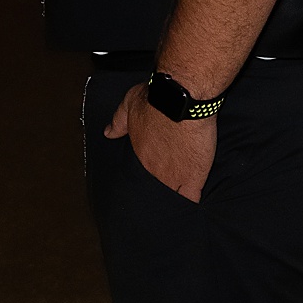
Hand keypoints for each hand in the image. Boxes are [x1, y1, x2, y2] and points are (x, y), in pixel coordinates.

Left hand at [105, 82, 215, 201]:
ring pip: (172, 197)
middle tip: (163, 194)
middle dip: (158, 192)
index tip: (150, 178)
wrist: (183, 97)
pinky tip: (192, 204)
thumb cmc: (158, 98)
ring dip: (174, 198)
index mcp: (139, 156)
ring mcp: (174, 176)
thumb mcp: (130, 104)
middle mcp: (153, 171)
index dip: (146, 179)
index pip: (139, 177)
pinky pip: (191, 197)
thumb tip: (109, 132)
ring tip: (177, 205)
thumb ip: (119, 121)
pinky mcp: (194, 175)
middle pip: (154, 190)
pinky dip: (191, 201)